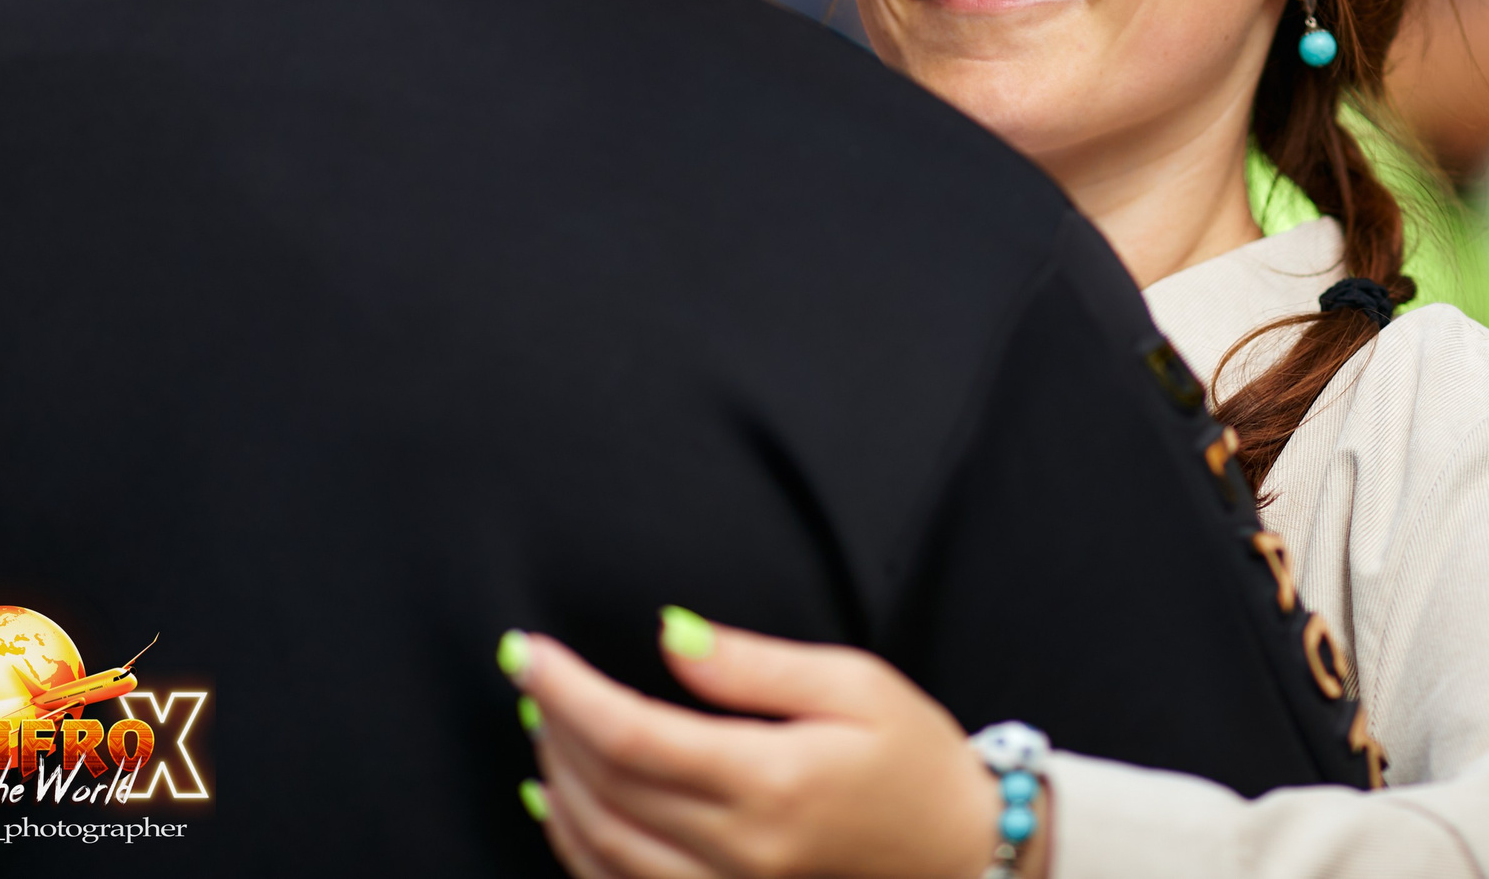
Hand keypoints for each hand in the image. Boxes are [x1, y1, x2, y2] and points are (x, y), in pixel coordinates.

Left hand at [507, 617, 1038, 878]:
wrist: (963, 854)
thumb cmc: (915, 761)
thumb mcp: (854, 685)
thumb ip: (754, 665)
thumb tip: (669, 635)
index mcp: (771, 782)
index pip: (632, 736)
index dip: (565, 692)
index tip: (525, 651)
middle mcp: (740, 851)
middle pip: (604, 791)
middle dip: (552, 727)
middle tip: (529, 675)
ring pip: (600, 849)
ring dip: (555, 786)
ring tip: (540, 726)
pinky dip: (575, 849)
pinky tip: (560, 805)